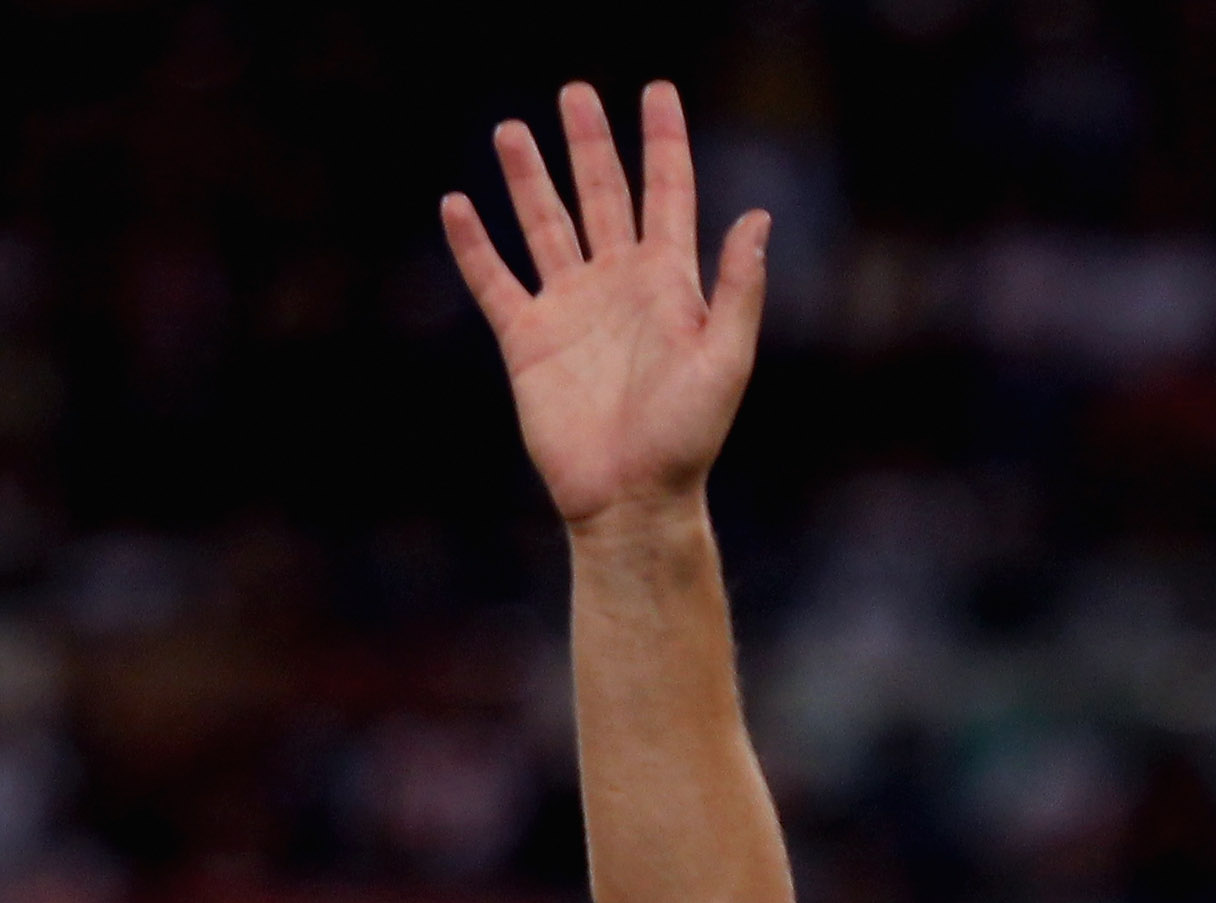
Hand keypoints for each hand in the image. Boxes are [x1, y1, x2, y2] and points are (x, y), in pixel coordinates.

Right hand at [441, 81, 767, 528]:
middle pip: (600, 195)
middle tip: (576, 92)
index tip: (658, 92)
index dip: (663, 143)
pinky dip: (475, 244)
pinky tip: (458, 205)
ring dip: (528, 178)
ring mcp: (570, 308)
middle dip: (589, 144)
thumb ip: (738, 289)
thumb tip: (758, 217)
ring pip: (545, 224)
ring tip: (512, 129)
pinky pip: (495, 280)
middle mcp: (618, 285)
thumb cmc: (688, 437)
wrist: (631, 497)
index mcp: (669, 284)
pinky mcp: (527, 339)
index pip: (667, 195)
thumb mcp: (726, 360)